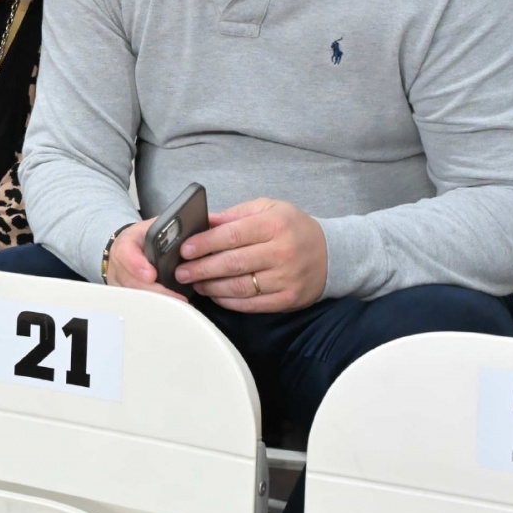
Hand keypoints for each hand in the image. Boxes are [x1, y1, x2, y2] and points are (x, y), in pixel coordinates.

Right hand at [103, 218, 189, 300]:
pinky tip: (167, 308)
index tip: (152, 275)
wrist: (127, 247)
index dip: (137, 265)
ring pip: (132, 295)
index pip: (126, 254)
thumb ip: (166, 231)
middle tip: (175, 297)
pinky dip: (150, 306)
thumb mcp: (151, 227)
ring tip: (177, 303)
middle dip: (153, 290)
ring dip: (155, 301)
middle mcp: (117, 263)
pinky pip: (134, 303)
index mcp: (125, 242)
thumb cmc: (142, 238)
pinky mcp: (122, 293)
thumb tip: (186, 235)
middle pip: (131, 281)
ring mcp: (117, 281)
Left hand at [173, 198, 327, 312]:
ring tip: (195, 283)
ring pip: (240, 286)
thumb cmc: (293, 227)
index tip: (185, 249)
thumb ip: (235, 215)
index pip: (232, 235)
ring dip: (211, 287)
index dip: (205, 243)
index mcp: (275, 225)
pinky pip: (252, 304)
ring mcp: (286, 278)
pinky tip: (215, 294)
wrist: (331, 253)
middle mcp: (282, 252)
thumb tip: (204, 222)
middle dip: (201, 268)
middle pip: (232, 263)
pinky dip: (229, 301)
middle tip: (180, 271)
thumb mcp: (268, 209)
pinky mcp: (288, 299)